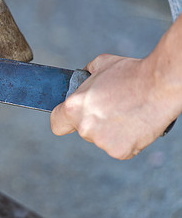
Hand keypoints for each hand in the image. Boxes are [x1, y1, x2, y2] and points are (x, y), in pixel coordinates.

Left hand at [50, 54, 176, 159]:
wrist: (160, 85)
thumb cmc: (131, 72)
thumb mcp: (100, 65)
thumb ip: (85, 76)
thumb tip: (82, 79)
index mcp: (74, 107)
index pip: (57, 123)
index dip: (64, 119)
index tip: (71, 118)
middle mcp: (84, 127)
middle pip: (82, 130)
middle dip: (93, 121)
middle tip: (111, 108)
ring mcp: (102, 141)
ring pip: (101, 139)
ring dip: (110, 131)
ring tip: (126, 114)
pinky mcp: (120, 151)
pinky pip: (118, 148)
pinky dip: (126, 140)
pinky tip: (134, 125)